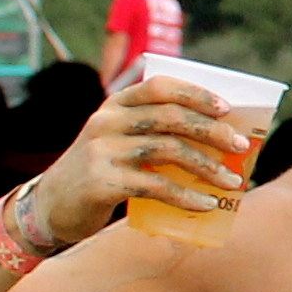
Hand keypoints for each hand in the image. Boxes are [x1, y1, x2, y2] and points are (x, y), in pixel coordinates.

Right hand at [24, 76, 258, 247]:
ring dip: (208, 167)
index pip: (160, 86)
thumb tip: (219, 141)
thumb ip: (154, 132)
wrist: (50, 205)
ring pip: (169, 150)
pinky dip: (187, 196)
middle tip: (241, 147)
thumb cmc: (101, 171)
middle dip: (213, 131)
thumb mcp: (120, 141)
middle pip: (171, 117)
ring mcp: (103, 150)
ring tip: (232, 183)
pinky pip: (156, 186)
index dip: (196, 94)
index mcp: (115, 104)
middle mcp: (107, 121)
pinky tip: (206, 205)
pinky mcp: (102, 181)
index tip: (227, 109)